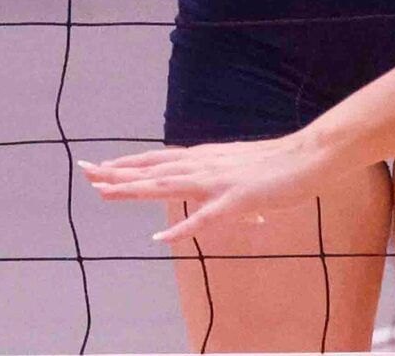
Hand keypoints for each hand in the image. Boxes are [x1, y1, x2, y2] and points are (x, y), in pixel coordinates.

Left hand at [80, 127, 353, 244]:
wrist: (308, 157)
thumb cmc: (275, 166)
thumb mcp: (236, 171)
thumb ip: (217, 181)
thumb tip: (205, 191)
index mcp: (202, 158)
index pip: (156, 160)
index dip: (126, 164)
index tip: (97, 167)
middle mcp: (203, 164)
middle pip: (153, 169)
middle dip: (118, 172)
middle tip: (85, 171)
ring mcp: (218, 181)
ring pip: (168, 185)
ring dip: (135, 190)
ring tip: (107, 192)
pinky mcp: (237, 199)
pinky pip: (205, 218)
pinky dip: (181, 228)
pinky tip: (161, 237)